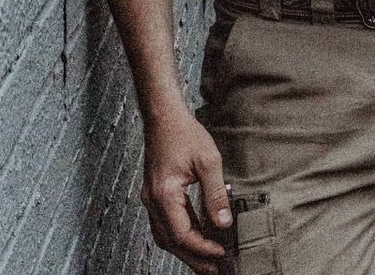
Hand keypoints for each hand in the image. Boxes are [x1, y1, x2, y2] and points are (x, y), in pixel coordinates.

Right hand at [141, 104, 232, 273]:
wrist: (164, 115)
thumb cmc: (184, 132)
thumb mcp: (208, 161)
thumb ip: (215, 194)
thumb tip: (224, 223)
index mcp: (164, 195)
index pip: (183, 235)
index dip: (203, 248)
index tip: (222, 253)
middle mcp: (152, 201)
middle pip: (171, 242)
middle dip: (193, 258)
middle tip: (214, 270)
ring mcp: (150, 198)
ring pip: (165, 236)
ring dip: (185, 250)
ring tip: (206, 260)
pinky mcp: (154, 194)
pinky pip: (164, 224)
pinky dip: (179, 235)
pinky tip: (195, 237)